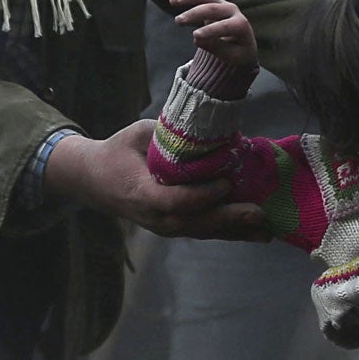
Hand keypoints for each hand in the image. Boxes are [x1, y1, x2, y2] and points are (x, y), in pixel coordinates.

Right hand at [46, 122, 271, 239]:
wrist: (92, 180)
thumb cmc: (118, 152)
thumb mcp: (138, 134)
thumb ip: (169, 135)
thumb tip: (209, 127)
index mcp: (140, 193)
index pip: (175, 201)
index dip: (202, 195)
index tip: (226, 182)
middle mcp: (153, 217)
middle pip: (194, 223)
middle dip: (229, 219)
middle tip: (259, 213)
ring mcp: (162, 226)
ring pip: (202, 231)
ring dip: (235, 231)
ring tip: (266, 230)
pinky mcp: (172, 227)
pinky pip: (202, 231)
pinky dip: (228, 232)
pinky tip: (253, 232)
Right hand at [165, 0, 257, 66]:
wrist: (242, 43)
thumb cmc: (237, 52)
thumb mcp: (232, 56)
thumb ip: (216, 48)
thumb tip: (196, 40)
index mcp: (240, 25)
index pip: (225, 26)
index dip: (211, 30)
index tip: (194, 36)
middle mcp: (232, 10)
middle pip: (212, 8)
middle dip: (195, 13)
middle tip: (178, 21)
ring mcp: (221, 3)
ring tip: (172, 1)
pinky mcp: (211, 2)